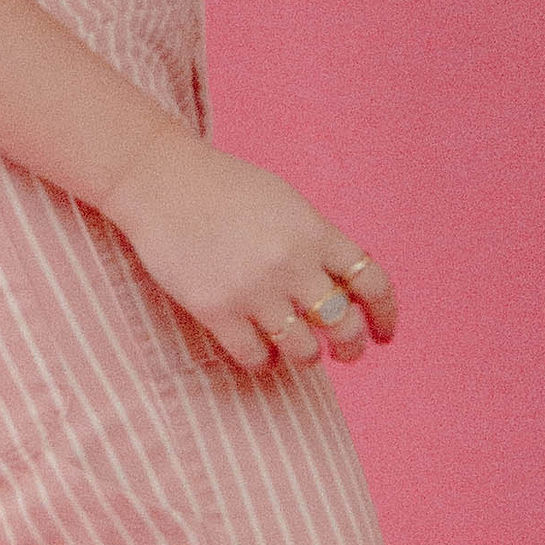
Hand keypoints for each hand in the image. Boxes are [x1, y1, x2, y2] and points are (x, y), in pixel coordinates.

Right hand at [98, 130, 397, 373]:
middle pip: (343, 325)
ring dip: (306, 357)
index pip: (372, 283)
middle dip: (350, 347)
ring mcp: (254, 290)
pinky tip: (262, 352)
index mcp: (315, 232)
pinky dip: (265, 362)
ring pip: (302, 350)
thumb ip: (316, 240)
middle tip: (344, 353)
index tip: (382, 334)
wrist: (160, 182)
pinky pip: (256, 357)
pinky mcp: (217, 310)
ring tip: (298, 352)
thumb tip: (342, 285)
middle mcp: (292, 264)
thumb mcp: (284, 203)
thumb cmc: (223, 188)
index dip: (385, 315)